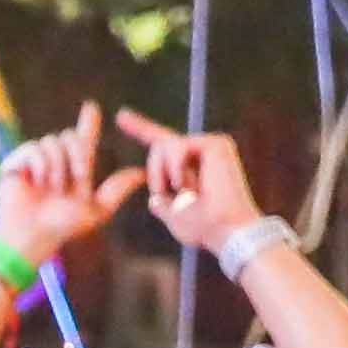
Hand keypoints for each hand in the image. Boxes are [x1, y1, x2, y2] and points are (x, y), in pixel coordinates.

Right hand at [0, 117, 135, 270]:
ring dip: (58, 166)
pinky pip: (34, 148)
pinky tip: (37, 182)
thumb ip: (117, 189)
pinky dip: (40, 165)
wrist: (33, 235)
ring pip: (53, 142)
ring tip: (52, 188)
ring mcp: (35, 161)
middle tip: (76, 180)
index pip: (83, 139)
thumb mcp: (97, 209)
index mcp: (74, 169)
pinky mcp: (16, 162)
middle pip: (71, 136)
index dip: (89, 122)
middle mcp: (55, 161)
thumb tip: (142, 174)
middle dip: (78, 156)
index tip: (92, 106)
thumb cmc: (62, 227)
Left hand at [126, 117, 266, 255]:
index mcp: (193, 166)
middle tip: (168, 193)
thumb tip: (154, 200)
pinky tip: (188, 184)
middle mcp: (203, 152)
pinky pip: (178, 145)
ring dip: (164, 172)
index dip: (141, 128)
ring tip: (181, 190)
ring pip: (164, 144)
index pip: (163, 143)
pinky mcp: (217, 143)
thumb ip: (162, 204)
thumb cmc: (204, 228)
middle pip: (158, 144)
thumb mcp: (173, 216)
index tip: (122, 116)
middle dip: (155, 173)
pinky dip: (176, 168)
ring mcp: (211, 145)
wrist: (225, 231)